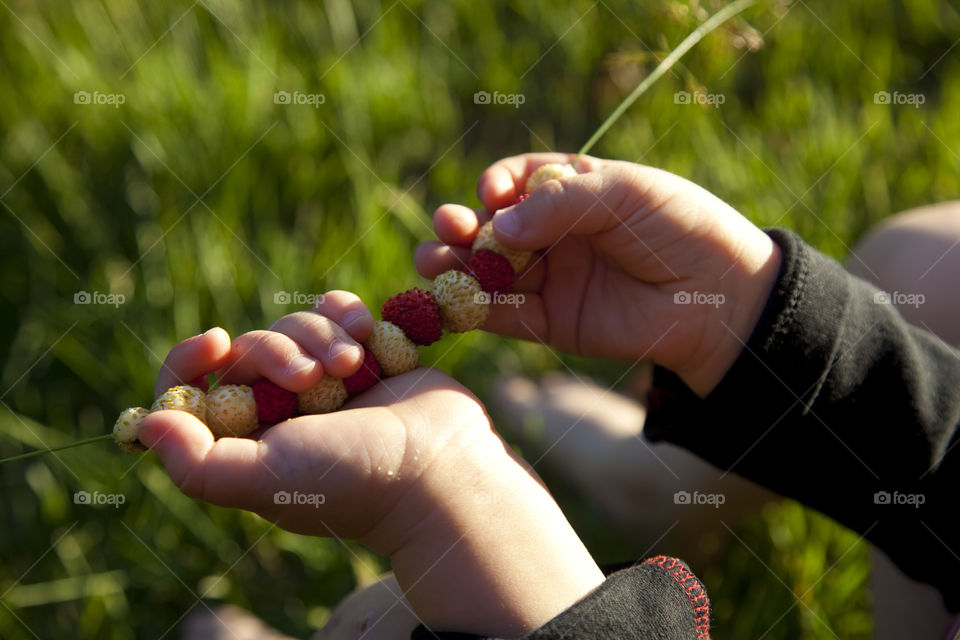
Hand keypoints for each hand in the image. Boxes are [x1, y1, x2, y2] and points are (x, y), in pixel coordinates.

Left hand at [141, 291, 602, 635]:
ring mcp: (325, 382)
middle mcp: (281, 411)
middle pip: (248, 349)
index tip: (216, 342)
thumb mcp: (265, 481)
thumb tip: (144, 424)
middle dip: (279, 352)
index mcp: (247, 442)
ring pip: (294, 324)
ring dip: (322, 336)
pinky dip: (348, 314)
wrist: (441, 468)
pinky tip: (370, 336)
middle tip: (313, 379)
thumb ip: (197, 463)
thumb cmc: (354, 481)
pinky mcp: (365, 355)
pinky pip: (336, 309)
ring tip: (356, 368)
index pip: (191, 391)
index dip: (190, 360)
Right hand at [416, 153, 781, 395]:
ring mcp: (551, 279)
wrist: (719, 296)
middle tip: (448, 227)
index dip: (497, 183)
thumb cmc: (680, 228)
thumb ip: (561, 204)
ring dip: (456, 267)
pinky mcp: (551, 323)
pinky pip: (505, 313)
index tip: (492, 191)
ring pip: (489, 271)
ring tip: (431, 261)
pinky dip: (477, 307)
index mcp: (574, 191)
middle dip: (463, 226)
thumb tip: (498, 225)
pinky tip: (455, 298)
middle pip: (493, 227)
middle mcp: (556, 235)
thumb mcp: (625, 194)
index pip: (519, 180)